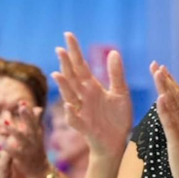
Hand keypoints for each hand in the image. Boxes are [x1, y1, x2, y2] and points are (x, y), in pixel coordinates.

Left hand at [0, 101, 50, 177]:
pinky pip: (16, 153)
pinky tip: (2, 144)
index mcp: (36, 134)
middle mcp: (34, 140)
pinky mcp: (24, 159)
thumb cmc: (37, 152)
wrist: (41, 172)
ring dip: (13, 130)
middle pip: (31, 126)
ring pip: (22, 138)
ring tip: (3, 124)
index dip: (28, 111)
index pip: (33, 120)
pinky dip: (9, 149)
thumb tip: (38, 108)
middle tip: (21, 107)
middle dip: (26, 116)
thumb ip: (36, 122)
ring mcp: (29, 150)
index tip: (22, 102)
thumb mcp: (38, 136)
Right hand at [54, 33, 133, 158]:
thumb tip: (113, 52)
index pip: (80, 66)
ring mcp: (82, 112)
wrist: (118, 143)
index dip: (74, 51)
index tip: (68, 34)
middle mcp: (83, 98)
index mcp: (92, 88)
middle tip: (60, 48)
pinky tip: (67, 105)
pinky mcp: (85, 127)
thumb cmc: (117, 119)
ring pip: (69, 96)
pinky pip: (75, 120)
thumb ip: (116, 74)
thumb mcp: (120, 94)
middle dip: (66, 64)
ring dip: (63, 86)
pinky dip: (70, 113)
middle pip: (72, 78)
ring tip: (57, 73)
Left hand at [150, 62, 178, 177]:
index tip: (162, 69)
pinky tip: (160, 97)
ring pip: (174, 106)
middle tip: (156, 64)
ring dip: (165, 87)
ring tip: (157, 72)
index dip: (171, 82)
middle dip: (166, 79)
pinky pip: (171, 123)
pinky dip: (166, 110)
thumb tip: (176, 113)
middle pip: (178, 97)